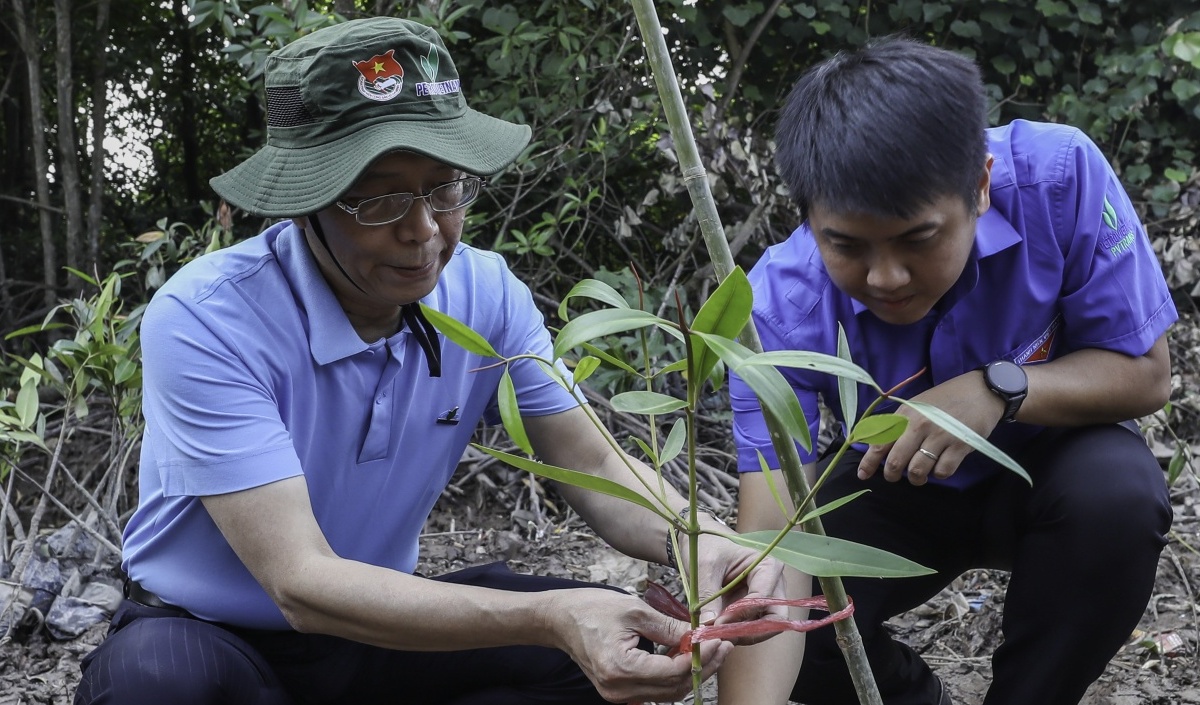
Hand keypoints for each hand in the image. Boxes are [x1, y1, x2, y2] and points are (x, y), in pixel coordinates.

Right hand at [543, 588, 731, 702]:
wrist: (559, 619)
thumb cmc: (592, 608)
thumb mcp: (634, 610)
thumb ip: (669, 626)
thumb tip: (701, 634)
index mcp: (620, 668)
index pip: (673, 672)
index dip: (701, 656)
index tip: (719, 639)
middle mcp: (619, 689)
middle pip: (674, 688)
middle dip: (702, 667)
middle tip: (724, 646)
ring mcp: (618, 694)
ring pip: (668, 693)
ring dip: (692, 672)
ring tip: (712, 650)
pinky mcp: (620, 691)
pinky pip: (655, 689)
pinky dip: (675, 675)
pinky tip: (688, 656)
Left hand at [692, 530, 787, 640]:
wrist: (701, 543)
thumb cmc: (707, 546)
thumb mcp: (704, 566)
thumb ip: (707, 594)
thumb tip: (707, 625)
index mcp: (768, 567)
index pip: (763, 599)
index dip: (741, 615)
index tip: (717, 622)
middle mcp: (773, 585)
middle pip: (774, 620)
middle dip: (749, 632)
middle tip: (723, 637)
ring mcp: (765, 599)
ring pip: (763, 629)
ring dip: (741, 636)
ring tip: (715, 635)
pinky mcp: (753, 610)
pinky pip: (751, 629)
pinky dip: (735, 634)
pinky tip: (716, 632)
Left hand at [858, 370, 1005, 484]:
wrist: (981, 391)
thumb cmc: (945, 399)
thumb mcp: (916, 405)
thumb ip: (899, 424)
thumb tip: (879, 446)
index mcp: (905, 414)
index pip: (880, 442)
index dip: (869, 462)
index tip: (863, 474)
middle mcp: (919, 425)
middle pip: (896, 461)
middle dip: (891, 475)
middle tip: (894, 477)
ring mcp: (940, 436)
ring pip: (918, 470)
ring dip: (915, 478)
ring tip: (918, 475)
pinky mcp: (960, 446)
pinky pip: (942, 471)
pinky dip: (938, 474)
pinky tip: (939, 467)